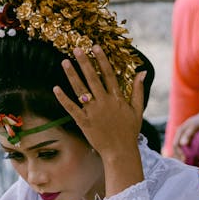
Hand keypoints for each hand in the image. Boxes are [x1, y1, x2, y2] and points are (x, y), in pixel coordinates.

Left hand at [55, 46, 145, 162]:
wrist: (120, 151)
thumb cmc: (129, 131)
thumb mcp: (137, 110)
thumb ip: (138, 90)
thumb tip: (142, 72)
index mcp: (117, 98)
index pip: (108, 74)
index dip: (101, 60)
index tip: (95, 47)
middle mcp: (104, 102)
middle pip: (92, 78)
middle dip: (84, 63)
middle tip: (76, 49)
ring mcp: (93, 112)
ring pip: (80, 90)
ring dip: (72, 75)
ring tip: (65, 62)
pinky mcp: (83, 122)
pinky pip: (71, 108)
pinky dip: (63, 98)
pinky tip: (56, 88)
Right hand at [173, 110, 198, 161]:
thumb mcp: (195, 127)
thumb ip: (188, 135)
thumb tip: (181, 144)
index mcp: (180, 130)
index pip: (175, 144)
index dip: (178, 153)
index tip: (184, 161)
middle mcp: (180, 132)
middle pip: (176, 146)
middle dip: (178, 155)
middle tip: (184, 164)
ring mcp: (184, 133)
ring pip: (179, 146)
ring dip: (181, 154)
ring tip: (185, 162)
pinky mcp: (188, 135)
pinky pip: (184, 145)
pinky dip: (185, 151)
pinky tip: (189, 156)